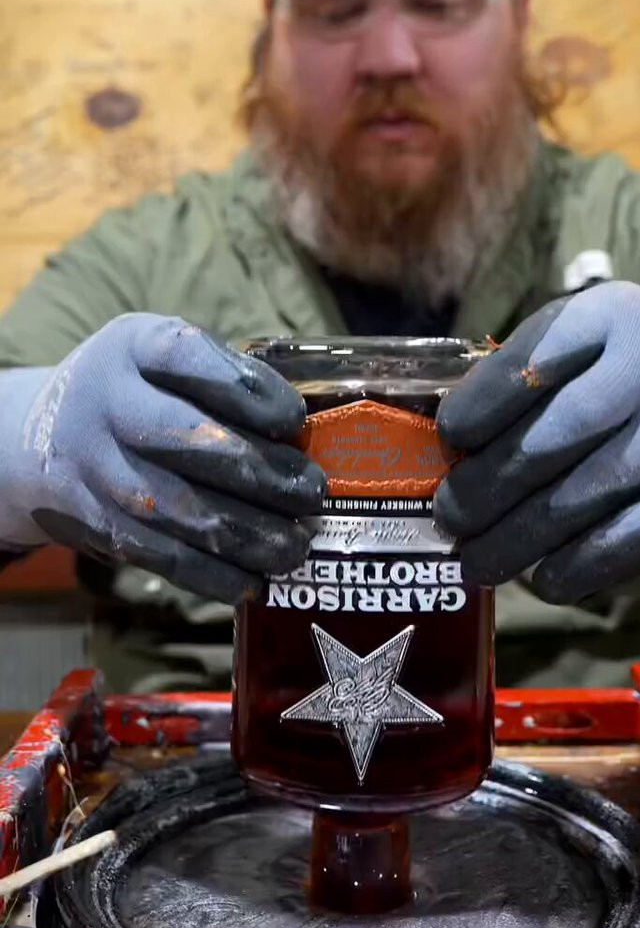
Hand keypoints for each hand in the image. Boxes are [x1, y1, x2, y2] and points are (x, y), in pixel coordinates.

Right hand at [2, 314, 324, 602]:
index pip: (189, 359)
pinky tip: (253, 580)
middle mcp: (109, 404)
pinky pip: (158, 554)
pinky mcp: (96, 522)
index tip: (294, 418)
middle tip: (312, 491)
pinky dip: (210, 574)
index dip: (247, 390)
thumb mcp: (160, 356)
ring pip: (176, 507)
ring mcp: (96, 467)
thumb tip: (305, 435)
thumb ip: (220, 378)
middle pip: (185, 439)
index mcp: (134, 347)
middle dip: (261, 471)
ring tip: (295, 545)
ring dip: (246, 534)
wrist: (40, 438)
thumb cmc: (134, 391)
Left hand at [433, 281, 639, 602]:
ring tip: (477, 560)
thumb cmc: (629, 368)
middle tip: (449, 518)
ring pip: (580, 497)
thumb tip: (451, 454)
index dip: (476, 409)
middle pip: (547, 440)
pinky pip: (627, 538)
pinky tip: (544, 578)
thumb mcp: (590, 340)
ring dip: (515, 539)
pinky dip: (577, 566)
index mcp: (608, 318)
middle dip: (483, 489)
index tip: (448, 440)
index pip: (524, 366)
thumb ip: (530, 374)